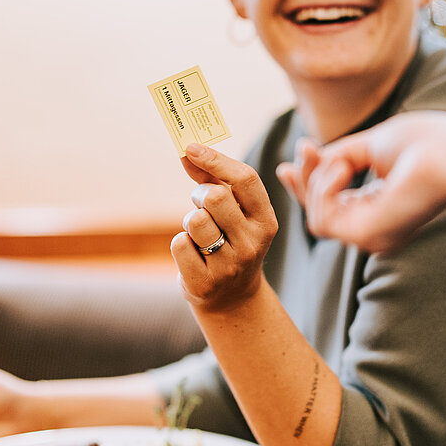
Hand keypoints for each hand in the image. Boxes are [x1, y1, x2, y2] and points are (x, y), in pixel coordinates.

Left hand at [172, 143, 278, 312]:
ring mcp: (230, 265)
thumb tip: (187, 151)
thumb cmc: (230, 240)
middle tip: (201, 204)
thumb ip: (213, 179)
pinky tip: (194, 254)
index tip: (191, 147)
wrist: (232, 298)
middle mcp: (252, 243)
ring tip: (199, 232)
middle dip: (199, 194)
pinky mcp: (204, 282)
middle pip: (215, 197)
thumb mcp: (234, 212)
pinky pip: (179, 244)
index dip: (216, 159)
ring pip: (195, 220)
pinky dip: (181, 243)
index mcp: (265, 220)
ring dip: (189, 220)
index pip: (246, 179)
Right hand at [277, 111, 445, 252]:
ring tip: (339, 158)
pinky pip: (322, 218)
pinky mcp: (367, 236)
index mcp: (382, 208)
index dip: (309, 183)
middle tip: (302, 147)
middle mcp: (376, 229)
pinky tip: (343, 168)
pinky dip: (323, 187)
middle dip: (304, 181)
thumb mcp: (371, 145)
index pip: (334, 205)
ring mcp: (372, 237)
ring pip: (316, 217)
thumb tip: (312, 158)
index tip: (294, 156)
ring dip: (317, 180)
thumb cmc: (425, 143)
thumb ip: (341, 155)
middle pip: (319, 215)